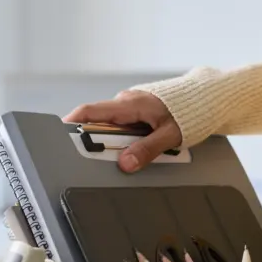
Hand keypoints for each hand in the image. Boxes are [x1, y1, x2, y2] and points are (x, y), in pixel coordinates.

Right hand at [64, 91, 181, 172]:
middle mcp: (126, 101)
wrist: (204, 97)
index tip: (57, 136)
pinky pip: (122, 125)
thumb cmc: (190, 111)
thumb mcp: (171, 134)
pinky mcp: (136, 111)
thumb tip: (126, 163)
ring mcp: (130, 105)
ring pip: (111, 125)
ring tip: (122, 157)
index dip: (71, 123)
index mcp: (130, 103)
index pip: (90, 111)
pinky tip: (134, 149)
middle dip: (93, 141)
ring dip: (112, 142)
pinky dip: (123, 138)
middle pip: (98, 122)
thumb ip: (148, 149)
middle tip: (93, 161)